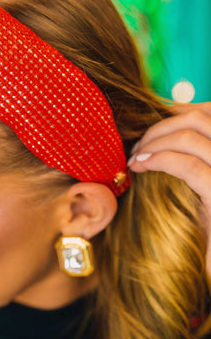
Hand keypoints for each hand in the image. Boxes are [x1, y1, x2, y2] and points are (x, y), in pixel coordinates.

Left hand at [128, 102, 210, 274]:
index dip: (183, 109)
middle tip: (139, 144)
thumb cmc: (210, 230)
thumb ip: (194, 157)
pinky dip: (158, 159)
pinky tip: (139, 166)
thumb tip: (164, 131)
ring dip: (154, 139)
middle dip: (162, 124)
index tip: (155, 121)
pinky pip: (187, 165)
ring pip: (191, 135)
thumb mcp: (206, 185)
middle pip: (200, 118)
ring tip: (135, 156)